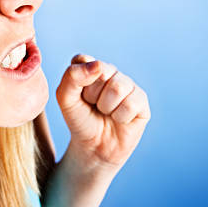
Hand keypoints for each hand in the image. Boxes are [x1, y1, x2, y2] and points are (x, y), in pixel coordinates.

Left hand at [56, 54, 150, 174]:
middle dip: (91, 95)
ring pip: (118, 88)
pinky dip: (120, 117)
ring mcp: (127, 84)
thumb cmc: (80, 119)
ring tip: (105, 112)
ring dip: (106, 107)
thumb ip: (72, 77)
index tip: (77, 95)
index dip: (77, 82)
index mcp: (89, 66)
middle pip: (101, 72)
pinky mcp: (141, 100)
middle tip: (92, 106)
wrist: (93, 147)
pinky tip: (118, 119)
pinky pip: (131, 104)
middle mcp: (110, 71)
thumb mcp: (65, 99)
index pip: (82, 60)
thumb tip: (98, 65)